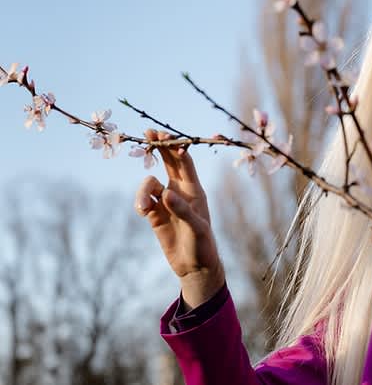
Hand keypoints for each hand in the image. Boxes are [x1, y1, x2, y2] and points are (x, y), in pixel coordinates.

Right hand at [134, 129, 224, 307]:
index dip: (175, 146)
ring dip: (143, 191)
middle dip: (159, 148)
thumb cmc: (203, 245)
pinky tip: (143, 212)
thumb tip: (166, 194)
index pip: (184, 162)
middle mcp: (180, 192)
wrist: (195, 266)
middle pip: (167, 163)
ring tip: (143, 208)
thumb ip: (182, 210)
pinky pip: (144, 201)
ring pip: (150, 184)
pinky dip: (140, 202)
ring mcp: (166, 203)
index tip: (164, 134)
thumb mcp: (197, 228)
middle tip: (148, 133)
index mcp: (194, 190)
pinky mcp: (155, 215)